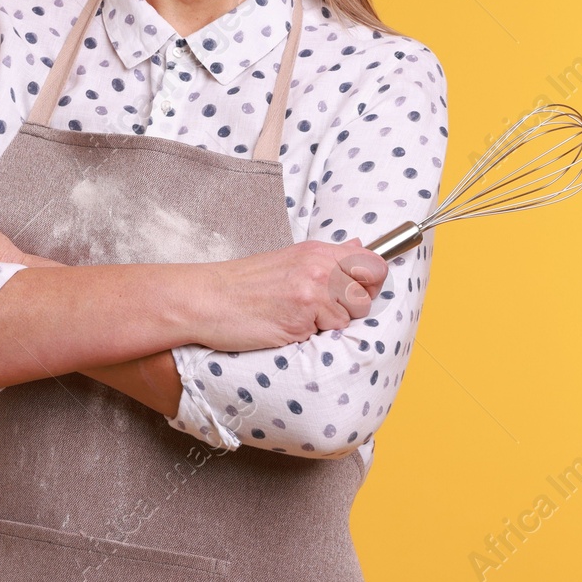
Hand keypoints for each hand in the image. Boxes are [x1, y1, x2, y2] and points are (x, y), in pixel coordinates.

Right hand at [192, 239, 389, 351]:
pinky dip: (309, 336)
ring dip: (329, 325)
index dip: (372, 283)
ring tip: (298, 318)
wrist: (206, 299)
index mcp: (317, 250)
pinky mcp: (301, 316)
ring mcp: (312, 290)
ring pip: (349, 318)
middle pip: (368, 294)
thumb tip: (361, 245)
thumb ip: (327, 257)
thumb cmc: (244, 284)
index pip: (374, 263)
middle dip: (352, 308)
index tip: (356, 292)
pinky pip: (326, 334)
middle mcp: (319, 266)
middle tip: (321, 310)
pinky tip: (286, 326)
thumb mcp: (289, 259)